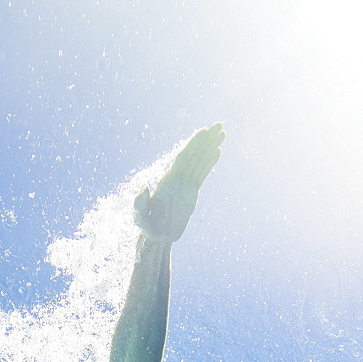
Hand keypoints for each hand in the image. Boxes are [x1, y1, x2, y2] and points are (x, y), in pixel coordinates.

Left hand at [134, 124, 223, 242]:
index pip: (183, 157)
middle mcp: (177, 178)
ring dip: (210, 147)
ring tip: (222, 133)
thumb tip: (144, 188)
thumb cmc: (147, 227)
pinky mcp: (190, 192)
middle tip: (219, 124)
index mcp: (168, 180)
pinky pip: (201, 173)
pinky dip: (209, 162)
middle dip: (206, 139)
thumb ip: (140, 203)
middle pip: (194, 154)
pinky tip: (217, 151)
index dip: (194, 144)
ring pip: (199, 161)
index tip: (205, 132)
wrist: (158, 236)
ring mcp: (184, 184)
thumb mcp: (140, 217)